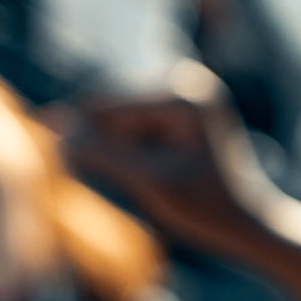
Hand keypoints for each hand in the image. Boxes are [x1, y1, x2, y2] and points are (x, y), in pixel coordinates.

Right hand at [65, 65, 285, 261]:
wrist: (250, 222)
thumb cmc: (207, 209)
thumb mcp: (150, 183)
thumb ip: (102, 152)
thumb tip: (50, 124)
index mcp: (185, 95)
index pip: (106, 110)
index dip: (85, 142)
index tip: (67, 165)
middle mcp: (186, 79)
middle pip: (109, 109)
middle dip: (107, 146)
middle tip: (142, 179)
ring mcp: (183, 88)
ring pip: (115, 118)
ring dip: (118, 150)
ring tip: (157, 176)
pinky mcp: (177, 102)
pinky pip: (130, 122)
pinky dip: (128, 148)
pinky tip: (157, 169)